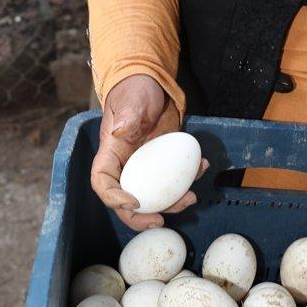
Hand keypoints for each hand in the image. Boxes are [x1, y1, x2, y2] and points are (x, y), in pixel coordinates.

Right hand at [90, 73, 207, 231]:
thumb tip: (119, 132)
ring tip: (191, 198)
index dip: (113, 198)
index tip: (134, 203)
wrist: (153, 85)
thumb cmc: (136, 90)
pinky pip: (174, 179)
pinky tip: (203, 167)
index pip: (103, 182)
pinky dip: (189, 179)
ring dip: (172, 203)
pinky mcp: (164, 163)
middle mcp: (125, 165)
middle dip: (141, 216)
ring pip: (154, 195)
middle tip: (159, 221)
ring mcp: (145, 167)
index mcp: (110, 154)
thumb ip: (127, 117)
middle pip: (126, 199)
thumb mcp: (131, 101)